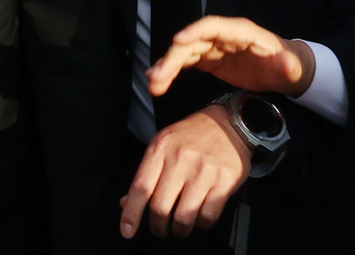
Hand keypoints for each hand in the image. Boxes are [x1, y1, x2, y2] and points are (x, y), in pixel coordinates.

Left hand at [119, 105, 250, 239]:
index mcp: (160, 150)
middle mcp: (180, 161)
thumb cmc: (191, 136)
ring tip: (179, 229)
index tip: (127, 230)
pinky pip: (208, 215)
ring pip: (184, 216)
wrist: (227, 123)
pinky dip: (201, 224)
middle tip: (159, 230)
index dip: (131, 213)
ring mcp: (203, 172)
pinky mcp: (224, 182)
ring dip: (179, 230)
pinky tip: (199, 219)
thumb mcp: (162, 145)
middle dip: (157, 226)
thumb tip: (128, 203)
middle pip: (160, 206)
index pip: (140, 188)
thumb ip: (146, 174)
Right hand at [147, 16, 315, 98]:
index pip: (212, 26)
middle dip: (173, 58)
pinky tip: (159, 82)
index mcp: (239, 32)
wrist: (283, 70)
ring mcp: (212, 47)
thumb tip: (286, 65)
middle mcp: (221, 36)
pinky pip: (185, 63)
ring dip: (167, 67)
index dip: (194, 31)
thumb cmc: (287, 64)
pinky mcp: (208, 59)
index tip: (177, 40)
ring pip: (183, 53)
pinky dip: (172, 72)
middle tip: (157, 76)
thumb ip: (287, 66)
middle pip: (191, 42)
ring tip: (153, 83)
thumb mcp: (290, 67)